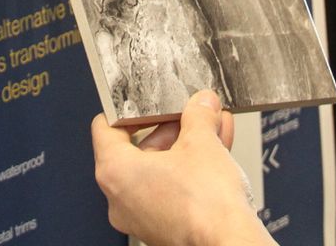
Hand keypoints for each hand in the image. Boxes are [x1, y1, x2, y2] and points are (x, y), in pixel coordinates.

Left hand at [91, 92, 266, 245]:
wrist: (229, 242)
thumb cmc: (206, 205)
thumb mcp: (202, 142)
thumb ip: (198, 114)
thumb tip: (202, 104)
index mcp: (115, 172)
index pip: (106, 128)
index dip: (130, 110)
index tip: (149, 103)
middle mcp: (121, 199)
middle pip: (139, 149)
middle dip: (171, 128)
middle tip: (192, 115)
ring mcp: (141, 217)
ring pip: (161, 170)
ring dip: (187, 147)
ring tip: (212, 129)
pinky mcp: (163, 228)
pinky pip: (172, 189)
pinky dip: (190, 170)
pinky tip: (217, 152)